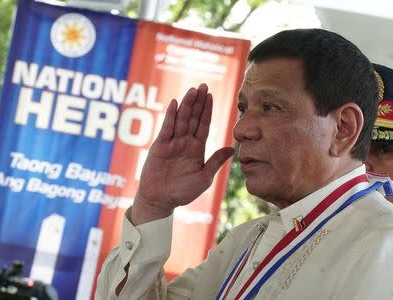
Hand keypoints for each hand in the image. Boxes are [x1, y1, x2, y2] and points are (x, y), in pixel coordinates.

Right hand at [130, 84, 234, 224]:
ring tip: (192, 90)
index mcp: (197, 148)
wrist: (160, 200)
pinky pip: (166, 128)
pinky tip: (175, 103)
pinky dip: (170, 116)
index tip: (211, 96)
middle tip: (204, 86)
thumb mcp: (204, 177)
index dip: (208, 111)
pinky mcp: (160, 146)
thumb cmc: (183, 192)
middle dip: (199, 102)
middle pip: (193, 118)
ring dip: (187, 105)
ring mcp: (172, 143)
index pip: (204, 125)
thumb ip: (216, 161)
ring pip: (181, 120)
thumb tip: (233, 149)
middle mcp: (185, 142)